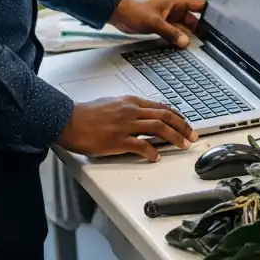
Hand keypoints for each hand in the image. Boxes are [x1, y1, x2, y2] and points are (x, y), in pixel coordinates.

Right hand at [57, 96, 196, 160]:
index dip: (177, 116)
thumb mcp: (111, 103)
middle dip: (182, 126)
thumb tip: (141, 113)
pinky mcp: (117, 140)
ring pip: (158, 128)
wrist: (67, 120)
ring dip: (174, 137)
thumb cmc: (86, 113)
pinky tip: (156, 157)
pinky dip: (152, 151)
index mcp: (131, 102)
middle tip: (192, 135)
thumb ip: (128, 108)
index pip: (161, 107)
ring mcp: (125, 125)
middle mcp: (131, 111)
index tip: (185, 124)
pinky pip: (140, 145)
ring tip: (183, 145)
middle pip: (165, 116)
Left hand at [110, 0, 203, 47]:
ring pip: (185, 29)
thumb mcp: (155, 23)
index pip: (200, 6)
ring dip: (187, 37)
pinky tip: (183, 47)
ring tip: (197, 47)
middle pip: (194, 20)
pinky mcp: (164, 25)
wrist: (118, 14)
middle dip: (199, 30)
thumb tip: (186, 42)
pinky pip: (176, 33)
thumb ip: (171, 33)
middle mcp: (176, 9)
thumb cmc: (135, 11)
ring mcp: (170, 18)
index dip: (210, 13)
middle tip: (209, 42)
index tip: (220, 24)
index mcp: (177, 2)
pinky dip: (179, 39)